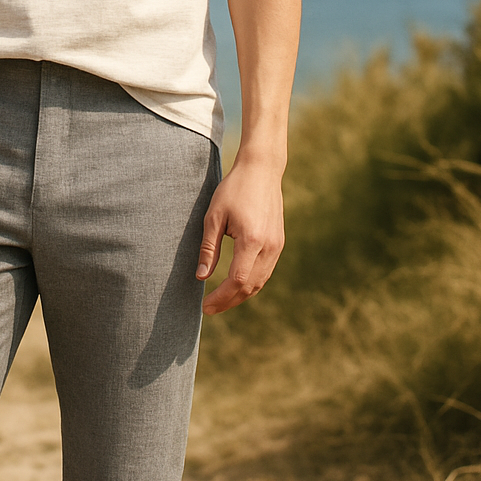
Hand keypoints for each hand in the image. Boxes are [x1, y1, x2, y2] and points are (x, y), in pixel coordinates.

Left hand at [195, 153, 284, 314]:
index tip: (205, 306)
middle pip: (251, 286)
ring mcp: (277, 246)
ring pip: (261, 282)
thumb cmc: (233, 190)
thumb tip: (201, 276)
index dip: (221, 297)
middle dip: (229, 301)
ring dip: (241, 295)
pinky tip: (236, 286)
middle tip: (209, 309)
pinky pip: (266, 271)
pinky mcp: (279, 243)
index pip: (237, 280)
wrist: (262, 171)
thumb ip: (209, 248)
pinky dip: (251, 283)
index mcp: (252, 240)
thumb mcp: (214, 217)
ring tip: (220, 302)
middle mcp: (269, 246)